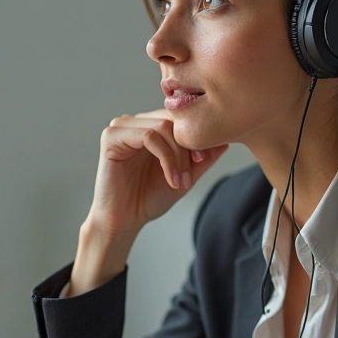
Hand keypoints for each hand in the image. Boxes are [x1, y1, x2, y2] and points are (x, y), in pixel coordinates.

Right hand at [87, 108, 228, 236]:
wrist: (125, 220)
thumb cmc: (149, 198)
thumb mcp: (184, 175)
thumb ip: (203, 159)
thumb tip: (225, 141)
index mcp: (149, 126)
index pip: (179, 117)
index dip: (196, 136)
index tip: (204, 160)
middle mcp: (135, 122)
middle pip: (172, 120)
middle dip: (188, 146)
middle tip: (194, 171)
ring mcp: (121, 127)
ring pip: (162, 127)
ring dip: (178, 156)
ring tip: (181, 180)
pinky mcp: (111, 137)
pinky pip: (147, 137)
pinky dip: (165, 158)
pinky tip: (171, 178)